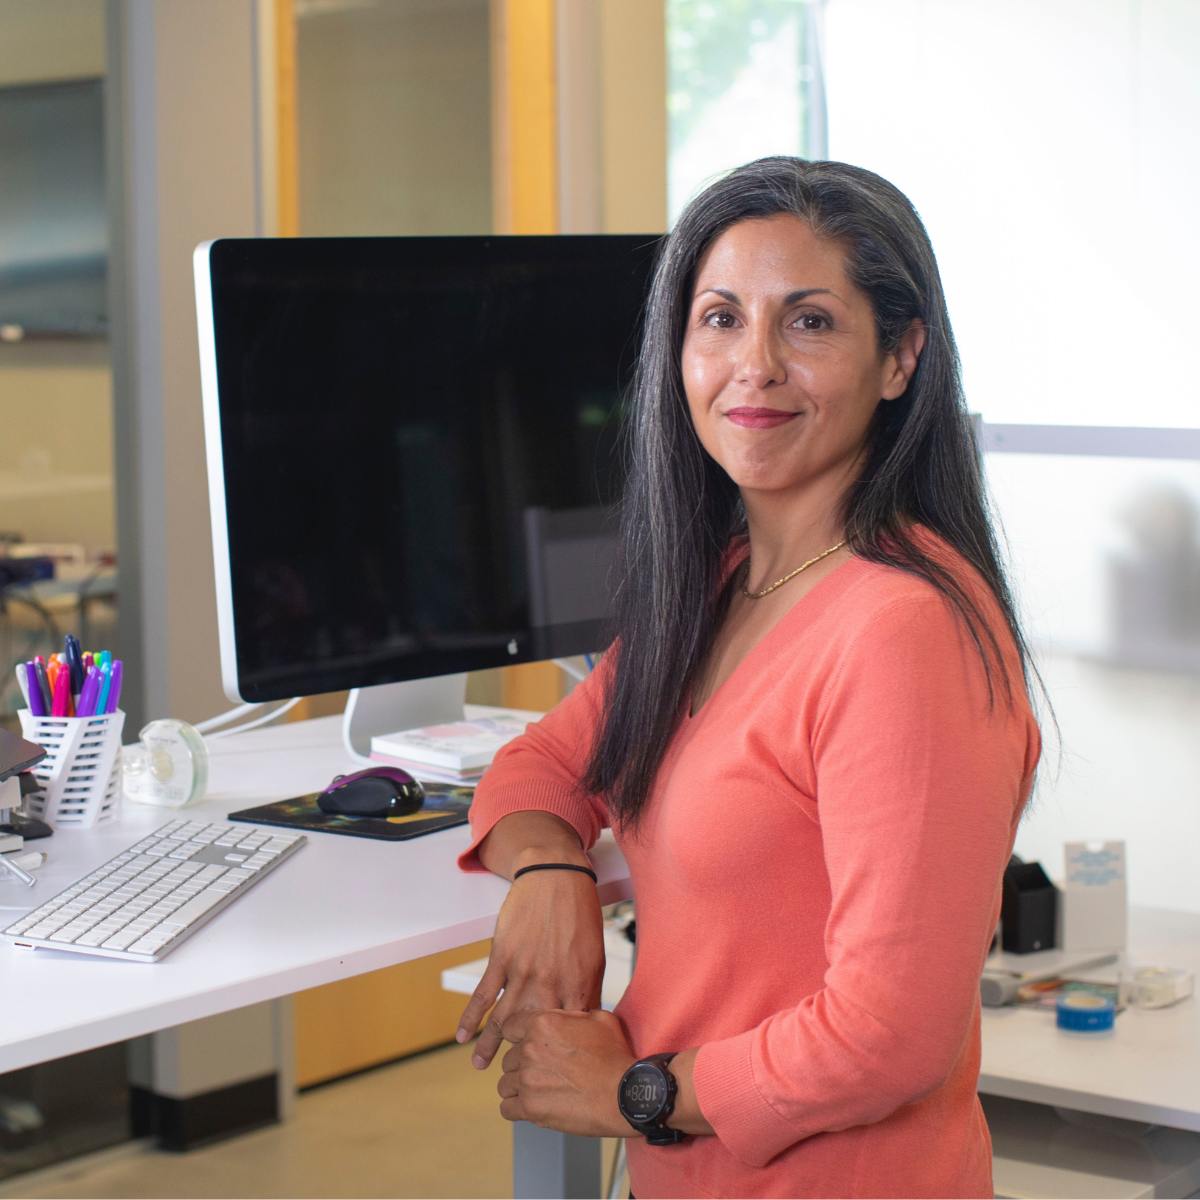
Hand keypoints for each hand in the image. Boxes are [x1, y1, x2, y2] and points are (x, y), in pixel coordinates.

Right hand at [456, 865, 604, 1068]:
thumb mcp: (594, 956)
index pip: (569, 1032)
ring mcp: (524, 971)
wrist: (556, 877)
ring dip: (490, 1045)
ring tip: (481, 1067)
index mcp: (578, 985)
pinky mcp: (502, 957)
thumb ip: (587, 991)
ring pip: (503, 1018)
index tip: (552, 1073)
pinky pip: (484, 993)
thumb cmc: (580, 916)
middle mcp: (550, 983)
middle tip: (514, 1080)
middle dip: (523, 1057)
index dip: (559, 1055)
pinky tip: (461, 1035)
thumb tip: (583, 1023)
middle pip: (533, 1032)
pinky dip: (471, 1016)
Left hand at [497, 1008, 634, 1135]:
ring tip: (539, 1091)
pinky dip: (517, 1109)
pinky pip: (507, 1108)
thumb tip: (564, 1017)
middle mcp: (529, 1050)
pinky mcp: (530, 1108)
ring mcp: (528, 1080)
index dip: (518, 1036)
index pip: (509, 1027)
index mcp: (542, 1024)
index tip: (526, 1045)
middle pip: (509, 1058)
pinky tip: (532, 1106)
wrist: (625, 1094)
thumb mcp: (598, 1019)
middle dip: (522, 1065)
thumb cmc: (615, 1057)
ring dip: (518, 1088)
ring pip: (505, 1084)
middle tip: (543, 1072)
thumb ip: (571, 1015)